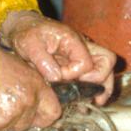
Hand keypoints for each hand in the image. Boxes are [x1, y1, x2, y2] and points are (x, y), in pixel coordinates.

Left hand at [0, 10, 115, 102]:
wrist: (23, 27)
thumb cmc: (26, 32)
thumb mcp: (29, 44)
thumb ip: (42, 60)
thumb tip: (57, 77)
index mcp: (72, 40)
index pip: (85, 63)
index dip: (74, 75)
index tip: (58, 77)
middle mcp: (82, 45)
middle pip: (107, 61)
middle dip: (102, 81)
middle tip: (92, 97)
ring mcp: (82, 53)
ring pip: (104, 68)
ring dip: (102, 86)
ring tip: (96, 102)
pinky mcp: (77, 61)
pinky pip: (93, 73)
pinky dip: (92, 87)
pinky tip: (85, 101)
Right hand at [0, 47, 57, 130]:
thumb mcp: (20, 67)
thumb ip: (31, 86)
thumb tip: (36, 98)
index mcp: (37, 87)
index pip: (53, 112)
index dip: (43, 115)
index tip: (37, 114)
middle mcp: (27, 103)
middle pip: (29, 123)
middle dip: (20, 118)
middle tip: (5, 104)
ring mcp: (11, 116)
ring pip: (13, 128)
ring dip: (4, 121)